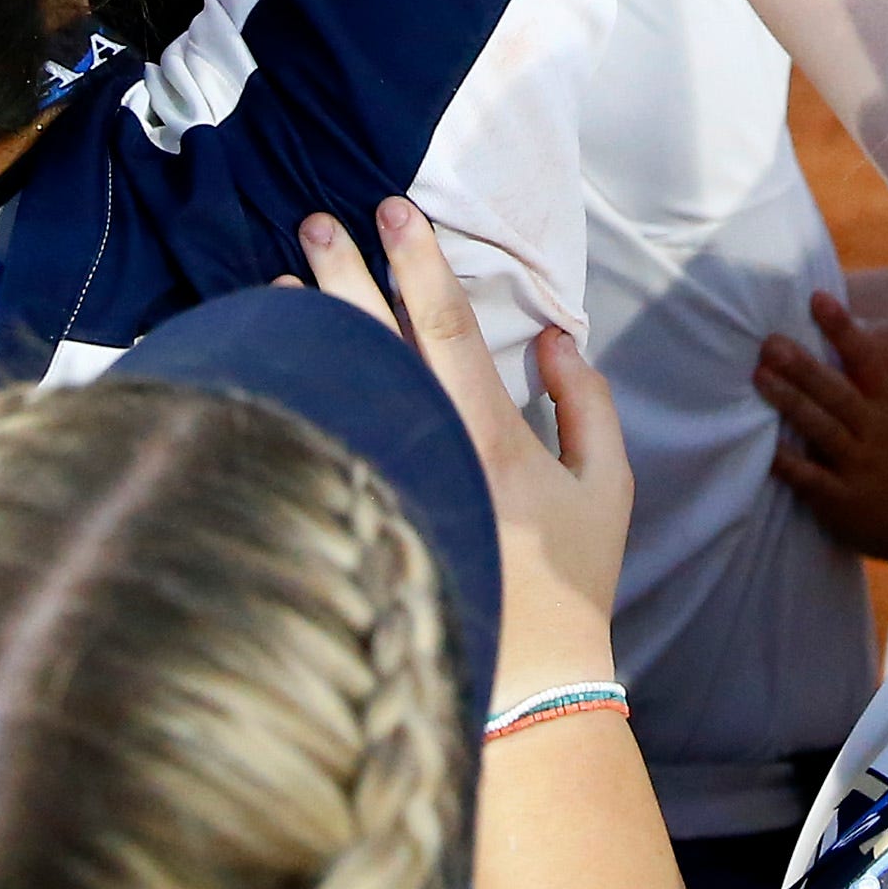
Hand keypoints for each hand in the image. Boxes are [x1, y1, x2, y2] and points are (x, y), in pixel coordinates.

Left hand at [297, 200, 632, 699]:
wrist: (525, 678)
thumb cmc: (571, 579)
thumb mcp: (608, 484)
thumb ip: (586, 401)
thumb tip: (553, 336)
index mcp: (490, 439)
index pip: (447, 328)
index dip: (421, 263)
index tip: (397, 210)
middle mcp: (429, 456)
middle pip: (372, 347)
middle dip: (344, 276)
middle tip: (316, 220)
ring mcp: (388, 489)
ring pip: (336, 390)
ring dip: (308, 331)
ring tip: (279, 281)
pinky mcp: (360, 521)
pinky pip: (322, 439)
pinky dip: (299, 395)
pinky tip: (280, 364)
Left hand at [754, 292, 887, 587]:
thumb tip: (866, 321)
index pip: (868, 359)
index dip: (843, 329)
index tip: (817, 298)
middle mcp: (877, 429)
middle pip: (837, 392)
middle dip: (803, 366)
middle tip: (769, 341)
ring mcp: (859, 465)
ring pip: (821, 429)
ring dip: (790, 402)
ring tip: (759, 376)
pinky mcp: (842, 500)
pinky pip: (811, 479)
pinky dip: (788, 463)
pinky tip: (765, 446)